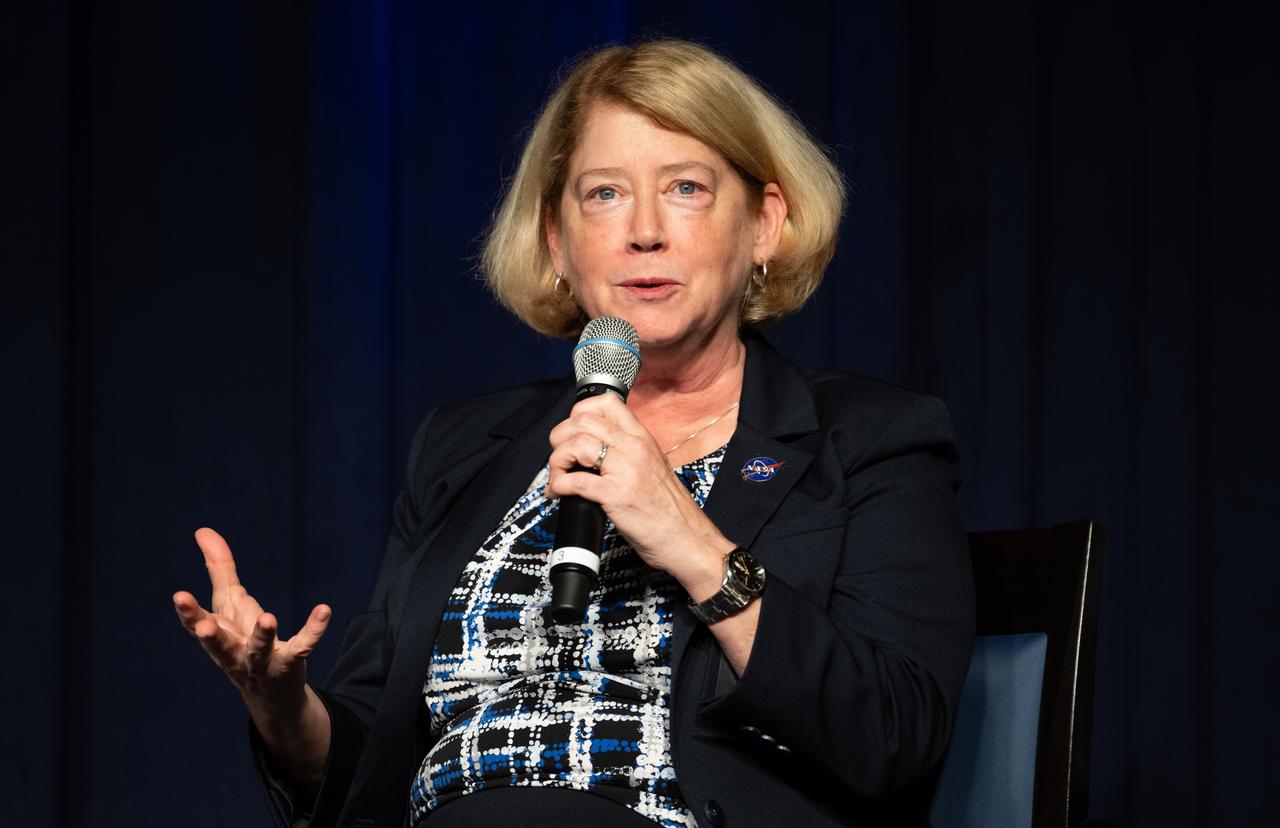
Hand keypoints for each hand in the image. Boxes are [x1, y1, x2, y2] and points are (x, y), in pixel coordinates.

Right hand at [173, 527, 330, 718]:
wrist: (271, 692)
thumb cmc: (242, 639)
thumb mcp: (230, 603)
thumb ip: (219, 568)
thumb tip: (202, 530)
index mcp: (218, 635)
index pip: (197, 625)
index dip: (188, 613)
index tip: (180, 596)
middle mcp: (234, 653)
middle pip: (220, 647)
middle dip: (211, 638)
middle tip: (205, 628)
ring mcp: (262, 661)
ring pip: (260, 650)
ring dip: (262, 635)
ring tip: (268, 618)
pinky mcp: (290, 662)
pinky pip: (303, 646)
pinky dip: (314, 630)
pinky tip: (324, 611)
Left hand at [546, 394, 728, 597]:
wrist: (686, 537)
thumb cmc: (668, 509)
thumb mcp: (651, 466)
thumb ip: (626, 451)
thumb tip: (592, 448)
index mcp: (641, 438)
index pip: (605, 403)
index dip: (578, 412)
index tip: (572, 432)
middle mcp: (634, 448)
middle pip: (583, 420)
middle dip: (560, 437)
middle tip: (559, 456)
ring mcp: (626, 470)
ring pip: (576, 445)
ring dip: (557, 461)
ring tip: (558, 477)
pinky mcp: (617, 495)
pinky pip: (576, 480)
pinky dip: (559, 485)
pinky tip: (559, 492)